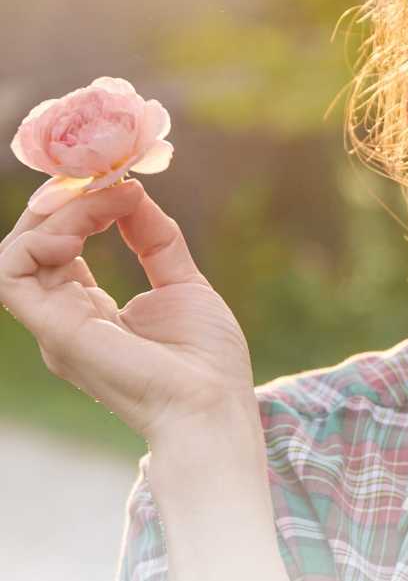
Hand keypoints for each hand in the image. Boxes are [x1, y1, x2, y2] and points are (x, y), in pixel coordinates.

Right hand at [0, 177, 255, 443]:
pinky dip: (42, 237)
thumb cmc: (206, 359)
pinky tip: (86, 228)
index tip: (119, 178)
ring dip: (63, 211)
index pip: (58, 244)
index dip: (79, 204)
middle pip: (35, 240)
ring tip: (107, 200)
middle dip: (67, 198)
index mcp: (88, 309)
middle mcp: (62, 317)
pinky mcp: (53, 330)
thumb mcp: (182, 282)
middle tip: (107, 175)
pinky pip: (12, 271)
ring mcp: (54, 325)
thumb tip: (131, 191)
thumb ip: (154, 239)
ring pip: (21, 248)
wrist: (214, 404)